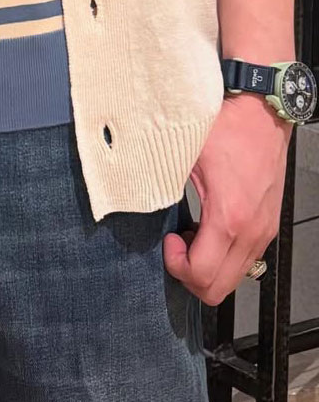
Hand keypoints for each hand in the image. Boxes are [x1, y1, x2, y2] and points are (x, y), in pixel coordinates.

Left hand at [163, 94, 291, 305]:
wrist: (262, 111)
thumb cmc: (227, 127)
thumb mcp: (182, 153)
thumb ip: (159, 181)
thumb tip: (133, 195)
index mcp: (229, 217)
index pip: (203, 276)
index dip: (176, 266)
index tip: (167, 241)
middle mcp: (252, 231)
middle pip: (219, 290)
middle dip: (191, 276)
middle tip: (176, 246)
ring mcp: (263, 231)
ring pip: (234, 278)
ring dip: (208, 266)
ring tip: (191, 234)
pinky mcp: (267, 225)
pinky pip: (245, 260)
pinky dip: (224, 256)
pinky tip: (208, 228)